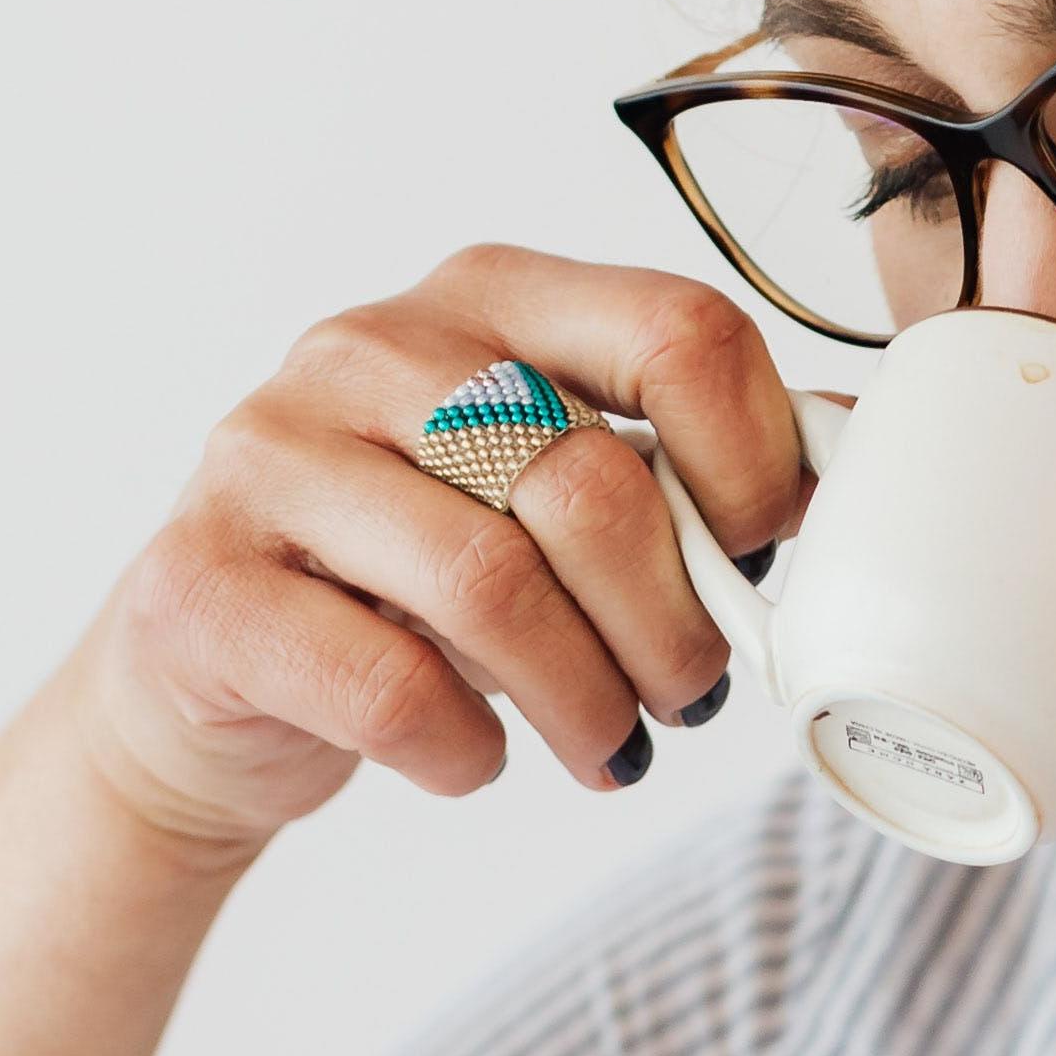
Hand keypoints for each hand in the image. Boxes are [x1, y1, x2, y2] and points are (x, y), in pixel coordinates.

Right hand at [69, 244, 819, 858]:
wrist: (214, 681)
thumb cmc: (415, 587)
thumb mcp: (548, 500)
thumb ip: (678, 470)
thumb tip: (853, 464)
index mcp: (486, 298)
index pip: (678, 332)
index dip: (753, 469)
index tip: (754, 564)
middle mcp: (368, 348)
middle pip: (587, 480)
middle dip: (672, 624)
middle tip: (687, 695)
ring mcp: (268, 456)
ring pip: (488, 587)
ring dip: (583, 700)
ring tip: (604, 745)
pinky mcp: (202, 584)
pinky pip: (387, 687)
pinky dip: (465, 749)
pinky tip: (475, 757)